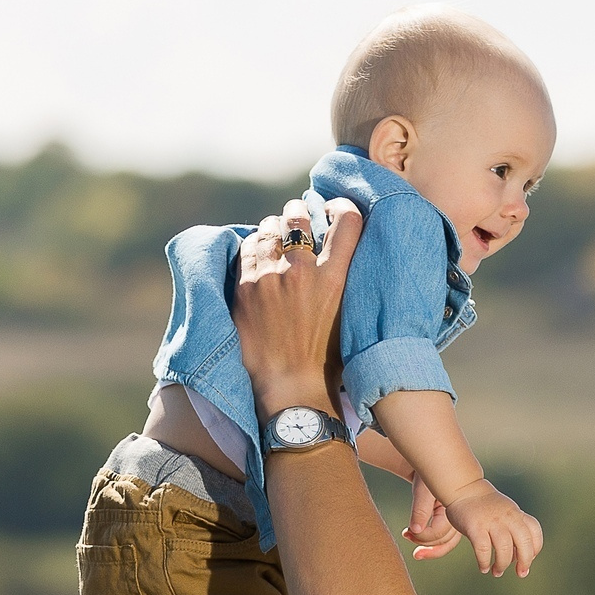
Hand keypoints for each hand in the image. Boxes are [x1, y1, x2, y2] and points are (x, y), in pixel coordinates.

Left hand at [233, 197, 362, 417]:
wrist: (290, 389)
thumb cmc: (327, 360)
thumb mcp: (350, 316)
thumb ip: (344, 280)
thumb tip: (338, 251)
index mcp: (335, 278)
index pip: (346, 219)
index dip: (340, 206)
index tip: (333, 209)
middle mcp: (302, 271)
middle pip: (298, 215)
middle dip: (298, 212)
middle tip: (297, 219)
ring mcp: (270, 277)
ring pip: (269, 227)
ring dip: (274, 229)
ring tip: (276, 238)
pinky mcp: (245, 287)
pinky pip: (248, 247)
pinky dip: (255, 247)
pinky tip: (259, 257)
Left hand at [404, 477, 461, 559]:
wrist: (428, 468)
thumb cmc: (425, 476)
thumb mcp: (422, 491)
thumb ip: (420, 510)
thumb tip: (416, 530)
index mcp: (453, 508)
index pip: (439, 532)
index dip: (422, 536)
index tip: (406, 531)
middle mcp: (458, 516)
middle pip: (445, 541)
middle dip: (425, 544)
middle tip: (407, 539)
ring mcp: (455, 519)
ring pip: (446, 542)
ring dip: (430, 548)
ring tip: (414, 549)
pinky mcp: (448, 520)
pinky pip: (444, 538)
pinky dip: (432, 543)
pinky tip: (418, 540)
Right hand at [441, 481, 545, 577]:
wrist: (464, 489)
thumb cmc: (485, 506)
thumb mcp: (507, 512)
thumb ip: (515, 529)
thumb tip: (517, 558)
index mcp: (517, 514)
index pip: (535, 532)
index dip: (535, 548)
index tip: (528, 559)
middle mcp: (508, 517)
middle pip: (524, 542)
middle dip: (524, 561)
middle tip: (520, 573)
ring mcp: (492, 521)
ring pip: (504, 549)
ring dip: (502, 565)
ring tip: (497, 572)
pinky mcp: (475, 527)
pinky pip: (484, 550)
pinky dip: (485, 562)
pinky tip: (483, 567)